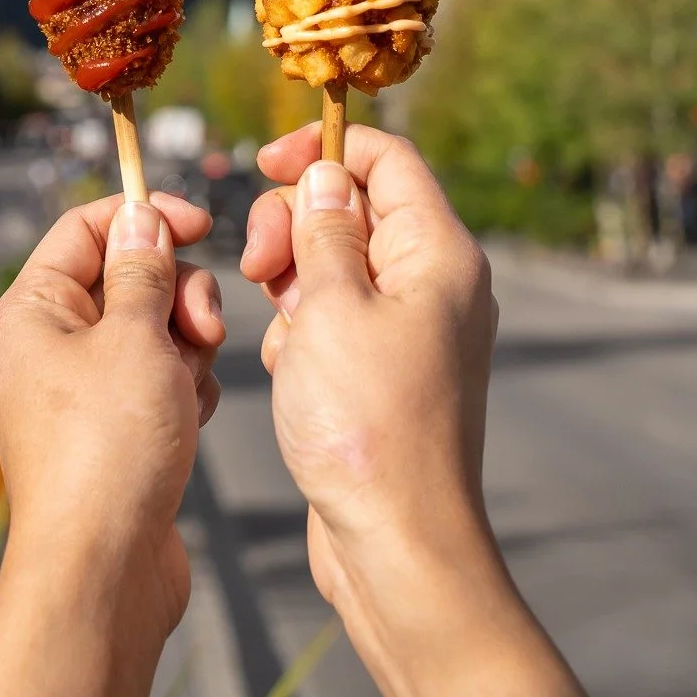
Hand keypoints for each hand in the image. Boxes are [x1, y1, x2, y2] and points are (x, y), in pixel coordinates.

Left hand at [0, 190, 224, 696]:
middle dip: (177, 293)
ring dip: (187, 345)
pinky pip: (162, 377)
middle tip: (201, 328)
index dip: (144, 216)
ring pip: (153, 327)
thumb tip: (141, 218)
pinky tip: (189, 421)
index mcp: (32, 311)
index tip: (201, 223)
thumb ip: (144, 268)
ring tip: (189, 386)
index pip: (86, 228)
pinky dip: (185, 388)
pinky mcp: (115, 428)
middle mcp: (49, 346)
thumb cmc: (107, 450)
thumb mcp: (135, 337)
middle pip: (127, 276)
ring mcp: (82, 390)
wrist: (104, 571)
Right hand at [243, 125, 582, 696]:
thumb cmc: (367, 427)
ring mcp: (413, 329)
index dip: (322, 150)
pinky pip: (335, 319)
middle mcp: (435, 283)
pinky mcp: (388, 371)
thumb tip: (325, 173)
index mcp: (438, 253)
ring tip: (282, 339)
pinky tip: (290, 373)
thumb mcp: (329, 307)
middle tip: (258, 267)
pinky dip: (302, 332)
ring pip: (335, 265)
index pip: (386, 159)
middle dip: (294, 225)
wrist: (396, 547)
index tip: (263, 165)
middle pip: (353, 208)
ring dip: (292, 286)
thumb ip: (323, 228)